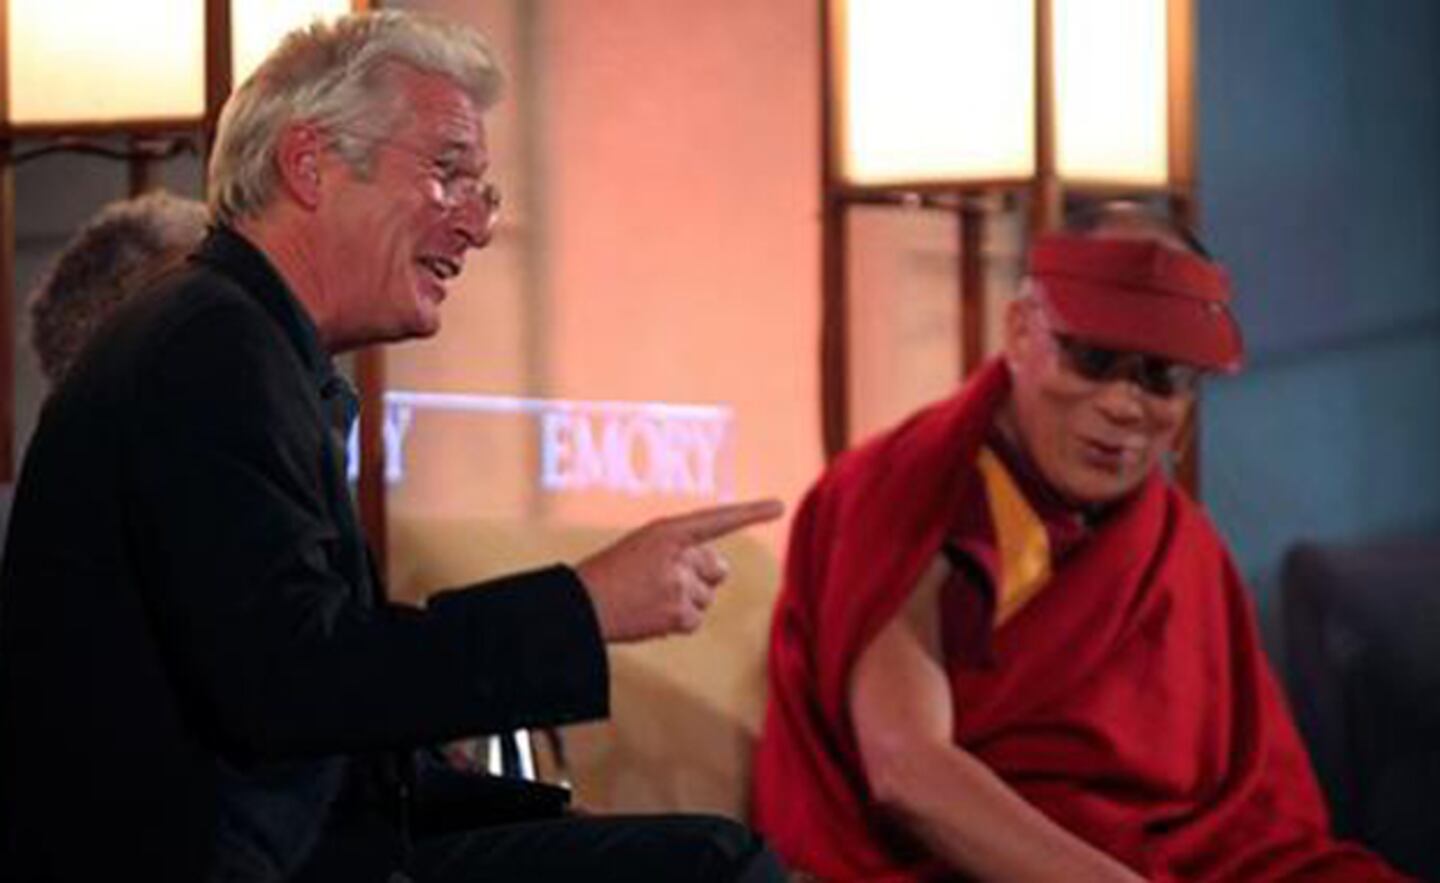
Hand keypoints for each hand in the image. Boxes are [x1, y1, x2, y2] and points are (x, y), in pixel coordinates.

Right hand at [575, 498, 783, 642]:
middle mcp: (678, 554)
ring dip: (685, 601)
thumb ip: (684, 551)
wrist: (581, 605)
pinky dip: (677, 622)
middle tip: (661, 581)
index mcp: (667, 530)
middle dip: (699, 577)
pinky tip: (651, 616)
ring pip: (706, 597)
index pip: (716, 519)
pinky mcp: (678, 613)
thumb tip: (721, 571)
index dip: (750, 512)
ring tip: (649, 599)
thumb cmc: (611, 574)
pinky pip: (695, 619)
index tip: (779, 506)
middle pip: (716, 569)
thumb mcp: (644, 547)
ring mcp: (679, 584)